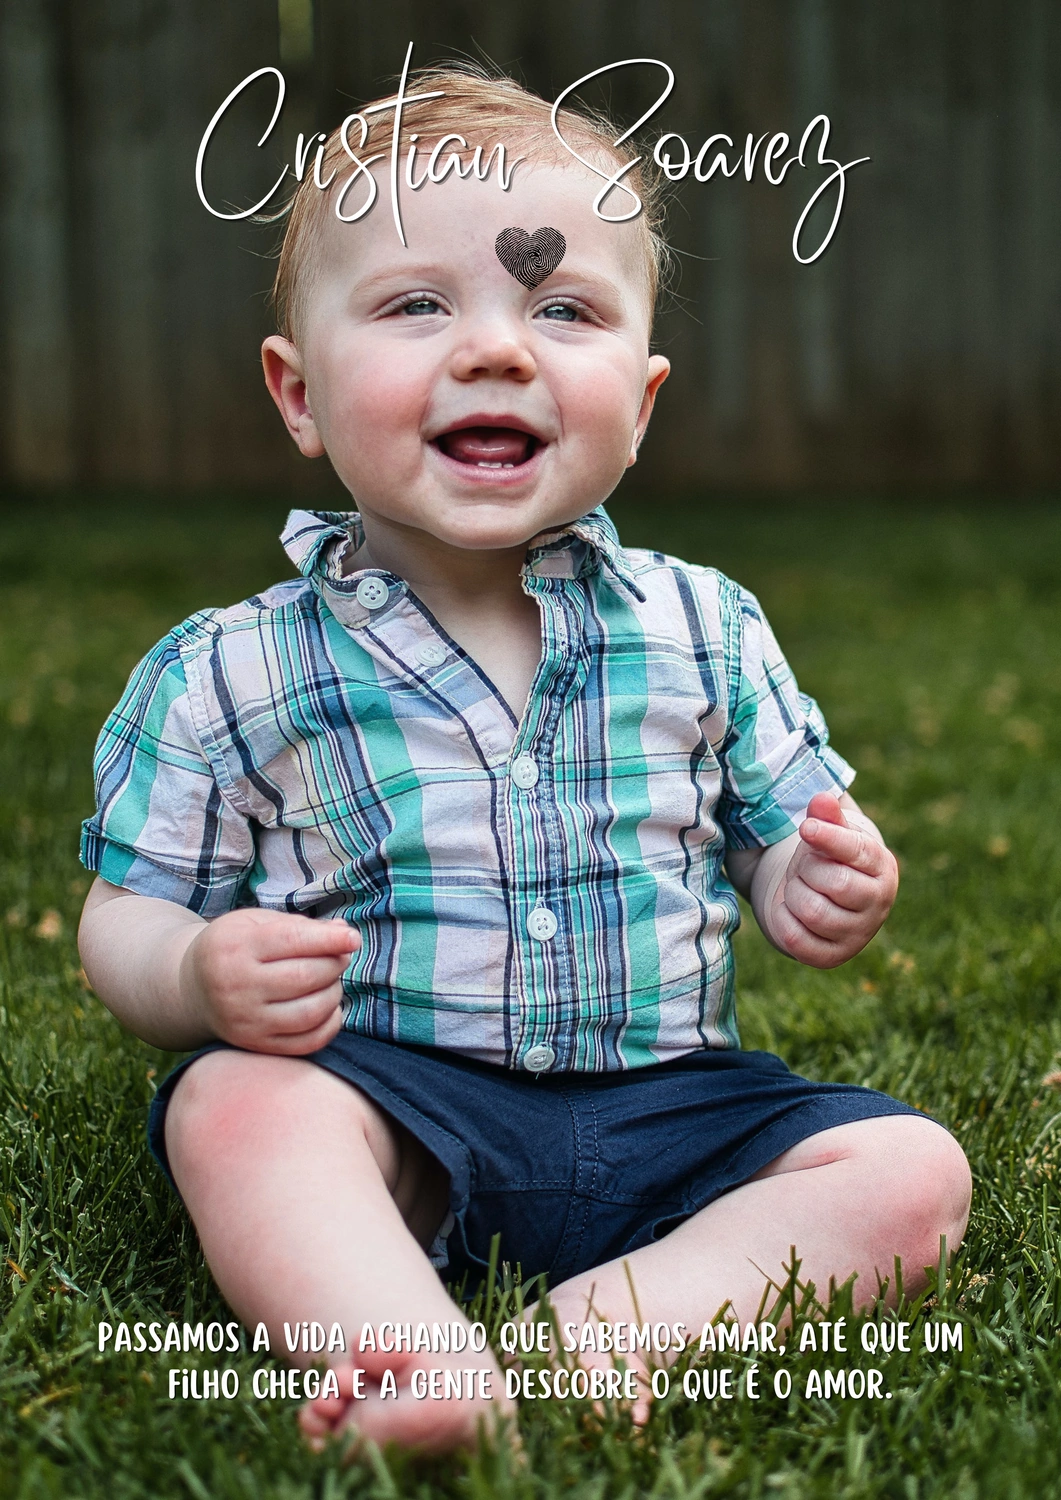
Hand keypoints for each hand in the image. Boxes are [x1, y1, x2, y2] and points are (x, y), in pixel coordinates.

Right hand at [179, 907, 360, 1053]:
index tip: (353, 938)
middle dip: (334, 965)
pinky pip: (306, 1042)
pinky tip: (329, 1008)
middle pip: (305, 977)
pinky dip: (329, 1025)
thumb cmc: (235, 947)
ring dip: (334, 994)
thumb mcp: (257, 923)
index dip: (330, 939)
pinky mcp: (254, 1045)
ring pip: (310, 1012)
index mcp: (236, 946)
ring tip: (331, 981)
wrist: (193, 988)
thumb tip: (344, 932)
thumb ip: (301, 926)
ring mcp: (244, 1020)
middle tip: (339, 957)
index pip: (293, 940)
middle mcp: (236, 986)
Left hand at [767, 793, 898, 967]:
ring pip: (812, 911)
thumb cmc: (828, 858)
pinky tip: (789, 910)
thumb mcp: (830, 833)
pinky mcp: (832, 957)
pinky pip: (796, 940)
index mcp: (882, 867)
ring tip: (799, 887)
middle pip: (834, 883)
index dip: (828, 837)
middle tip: (804, 867)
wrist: (824, 900)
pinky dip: (783, 919)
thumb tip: (823, 799)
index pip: (857, 851)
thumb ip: (827, 817)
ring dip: (793, 894)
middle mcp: (878, 903)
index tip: (805, 827)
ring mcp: (858, 934)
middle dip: (807, 870)